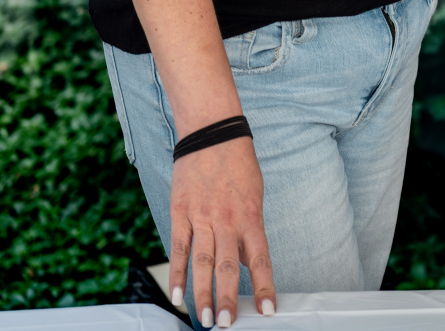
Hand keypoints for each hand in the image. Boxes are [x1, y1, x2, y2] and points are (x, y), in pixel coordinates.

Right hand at [168, 137, 273, 327]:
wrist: (212, 133)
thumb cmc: (238, 166)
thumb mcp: (255, 196)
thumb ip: (250, 231)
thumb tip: (250, 264)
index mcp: (250, 216)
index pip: (260, 258)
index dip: (265, 286)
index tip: (268, 310)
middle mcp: (227, 220)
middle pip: (227, 266)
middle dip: (228, 298)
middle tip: (226, 325)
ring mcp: (201, 217)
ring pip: (201, 263)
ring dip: (202, 294)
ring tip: (205, 319)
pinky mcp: (180, 213)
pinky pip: (177, 248)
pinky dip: (176, 274)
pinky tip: (177, 296)